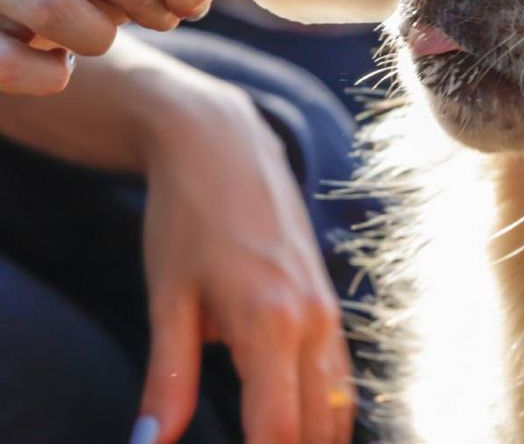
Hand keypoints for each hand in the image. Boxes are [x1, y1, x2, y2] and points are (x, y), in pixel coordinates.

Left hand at [136, 69, 354, 443]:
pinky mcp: (327, 298)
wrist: (223, 144)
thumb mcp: (167, 298)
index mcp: (271, 322)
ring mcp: (327, 307)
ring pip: (337, 402)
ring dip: (313, 437)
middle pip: (317, 426)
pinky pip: (337, 370)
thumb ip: (168, 378)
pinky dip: (321, 406)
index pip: (278, 429)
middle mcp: (313, 319)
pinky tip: (293, 418)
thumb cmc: (188, 216)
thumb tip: (151, 443)